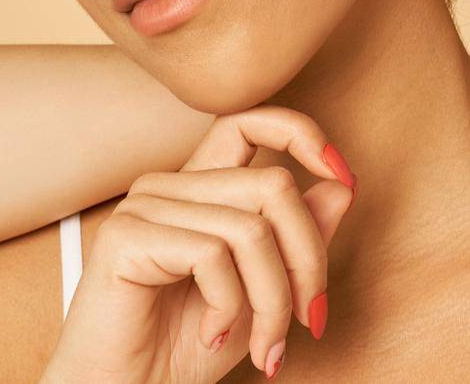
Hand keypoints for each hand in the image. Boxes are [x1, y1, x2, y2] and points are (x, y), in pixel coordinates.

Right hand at [40, 106, 356, 383]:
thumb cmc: (186, 348)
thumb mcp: (262, 292)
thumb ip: (296, 239)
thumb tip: (341, 187)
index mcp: (199, 188)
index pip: (249, 121)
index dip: (301, 133)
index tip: (343, 175)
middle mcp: (170, 186)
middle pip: (274, 186)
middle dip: (309, 261)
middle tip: (309, 319)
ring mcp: (144, 206)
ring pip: (252, 229)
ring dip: (274, 301)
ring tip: (265, 345)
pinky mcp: (126, 236)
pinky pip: (213, 255)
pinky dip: (229, 306)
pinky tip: (213, 333)